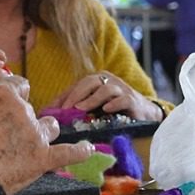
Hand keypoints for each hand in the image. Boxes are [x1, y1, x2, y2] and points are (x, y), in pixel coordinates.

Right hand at [0, 77, 94, 193]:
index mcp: (2, 93)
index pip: (19, 86)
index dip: (15, 97)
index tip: (9, 106)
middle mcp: (23, 110)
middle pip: (30, 110)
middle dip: (21, 121)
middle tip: (4, 138)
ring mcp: (35, 135)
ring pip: (49, 127)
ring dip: (43, 132)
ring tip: (34, 143)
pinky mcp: (42, 159)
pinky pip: (68, 152)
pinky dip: (79, 151)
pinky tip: (87, 149)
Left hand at [48, 72, 163, 121]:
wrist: (143, 114)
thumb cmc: (114, 110)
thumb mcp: (94, 106)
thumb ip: (76, 106)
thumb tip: (50, 111)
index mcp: (97, 80)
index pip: (78, 84)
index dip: (65, 95)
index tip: (54, 109)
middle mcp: (108, 81)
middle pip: (90, 82)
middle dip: (76, 95)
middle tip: (66, 108)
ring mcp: (121, 89)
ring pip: (105, 89)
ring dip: (92, 99)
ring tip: (81, 109)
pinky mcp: (132, 100)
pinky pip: (123, 99)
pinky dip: (114, 104)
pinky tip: (106, 110)